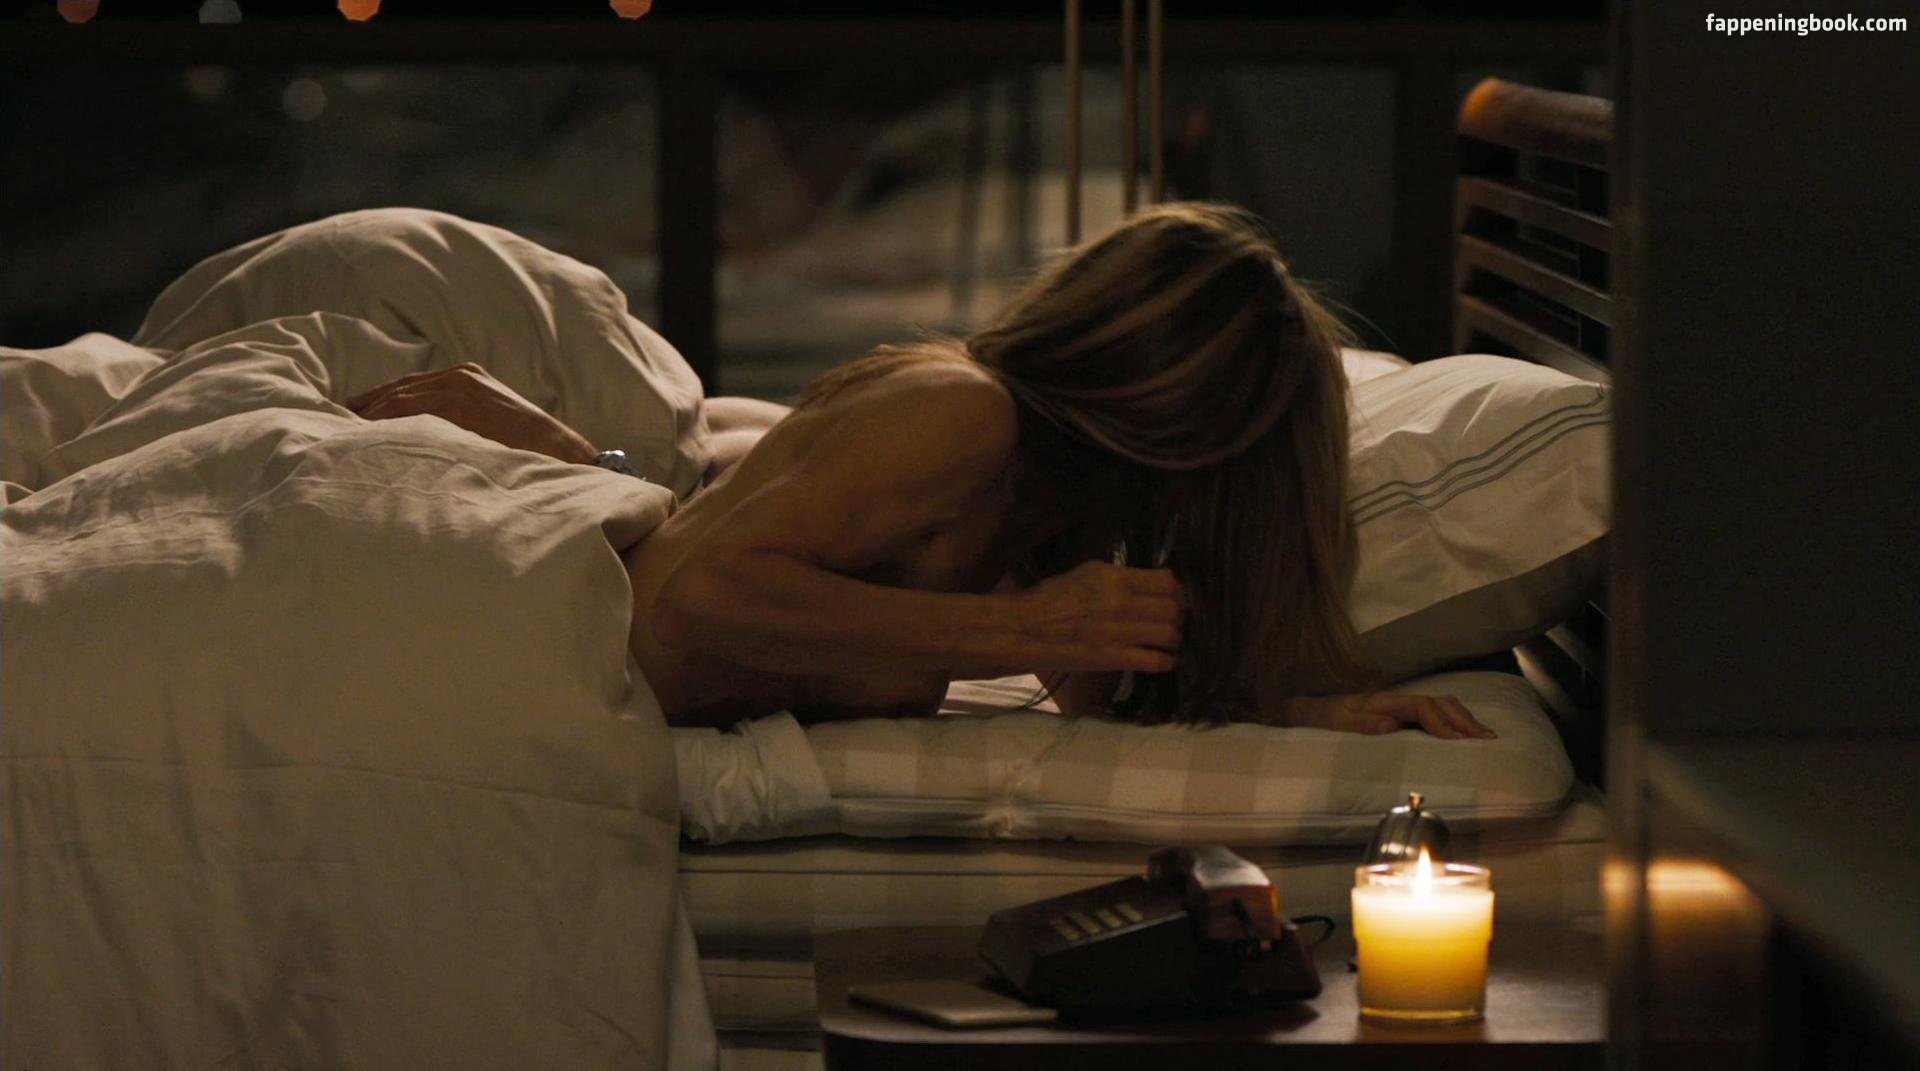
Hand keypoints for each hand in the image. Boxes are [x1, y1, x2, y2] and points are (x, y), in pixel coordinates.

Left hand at [347, 364, 597, 464]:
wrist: (559, 454)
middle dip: (365, 407)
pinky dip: (382, 422)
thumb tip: (425, 443)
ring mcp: (457, 387)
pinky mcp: (457, 403)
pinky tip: (362, 436)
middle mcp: (459, 376)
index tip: (352, 416)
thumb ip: (459, 424)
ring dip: (368, 418)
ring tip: (340, 434)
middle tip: (334, 423)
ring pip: (397, 399)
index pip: (410, 387)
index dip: (378, 402)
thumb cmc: (527, 452)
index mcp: (467, 377)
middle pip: (397, 389)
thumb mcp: (490, 427)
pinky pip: (406, 410)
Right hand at [1017, 561, 1183, 674]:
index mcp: (1114, 578)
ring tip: (1170, 641)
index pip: (1166, 581)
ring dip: (1175, 638)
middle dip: (1180, 615)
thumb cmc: (1050, 598)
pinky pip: (1155, 661)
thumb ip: (1118, 576)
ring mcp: (1119, 632)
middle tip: (1176, 620)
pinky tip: (1165, 660)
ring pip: (1169, 634)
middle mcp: (1121, 602)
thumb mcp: (1086, 573)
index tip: (1176, 597)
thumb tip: (1147, 582)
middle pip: (1173, 608)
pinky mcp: (1113, 658)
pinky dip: (1167, 661)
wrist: (1025, 630)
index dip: (1177, 590)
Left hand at [1283, 692, 1496, 739]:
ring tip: (1486, 736)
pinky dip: (1455, 719)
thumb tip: (1390, 725)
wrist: (1311, 709)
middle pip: (1439, 702)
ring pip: (1441, 704)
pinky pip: (1435, 711)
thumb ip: (1362, 725)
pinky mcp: (1402, 712)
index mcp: (1384, 701)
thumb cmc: (1325, 719)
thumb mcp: (1338, 723)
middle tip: (1486, 740)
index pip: (1421, 706)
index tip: (1457, 742)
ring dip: (1464, 718)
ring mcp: (1401, 704)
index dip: (1441, 723)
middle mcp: (1397, 699)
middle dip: (1464, 720)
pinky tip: (1466, 731)